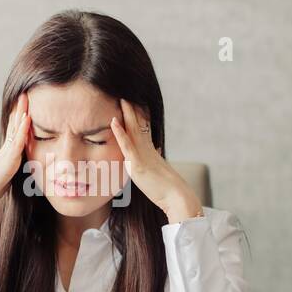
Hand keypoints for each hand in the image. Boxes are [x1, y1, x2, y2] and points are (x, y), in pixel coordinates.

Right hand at [0, 92, 31, 228]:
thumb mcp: (5, 178)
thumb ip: (12, 171)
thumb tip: (17, 172)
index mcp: (6, 154)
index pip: (15, 132)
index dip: (19, 119)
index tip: (25, 106)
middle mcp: (6, 151)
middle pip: (15, 125)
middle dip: (20, 109)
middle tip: (24, 93)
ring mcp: (6, 154)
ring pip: (16, 130)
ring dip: (21, 113)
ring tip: (25, 97)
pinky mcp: (8, 161)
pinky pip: (17, 142)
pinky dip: (23, 129)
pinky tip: (27, 118)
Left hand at [108, 99, 200, 222]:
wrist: (177, 197)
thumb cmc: (167, 188)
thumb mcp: (159, 170)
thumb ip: (154, 159)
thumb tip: (156, 149)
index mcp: (151, 151)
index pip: (142, 129)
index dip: (137, 116)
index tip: (132, 103)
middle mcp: (147, 149)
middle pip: (138, 124)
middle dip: (131, 109)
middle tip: (124, 94)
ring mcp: (143, 155)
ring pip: (133, 130)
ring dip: (126, 114)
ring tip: (120, 98)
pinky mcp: (138, 164)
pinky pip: (127, 145)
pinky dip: (120, 132)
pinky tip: (114, 121)